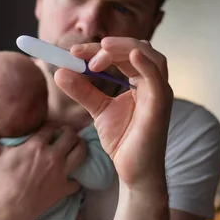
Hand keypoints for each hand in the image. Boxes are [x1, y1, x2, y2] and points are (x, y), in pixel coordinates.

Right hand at [0, 108, 86, 219]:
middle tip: (62, 133)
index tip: (47, 126)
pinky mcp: (63, 190)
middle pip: (71, 136)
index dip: (50, 123)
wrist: (6, 212)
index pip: (52, 125)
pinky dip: (76, 176)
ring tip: (70, 146)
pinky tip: (69, 174)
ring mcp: (60, 174)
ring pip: (81, 153)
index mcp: (37, 146)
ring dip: (78, 148)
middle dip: (68, 132)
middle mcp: (52, 158)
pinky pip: (78, 180)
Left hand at [54, 37, 172, 192]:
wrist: (133, 172)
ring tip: (100, 49)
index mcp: (140, 81)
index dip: (97, 49)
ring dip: (124, 48)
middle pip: (136, 49)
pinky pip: (156, 78)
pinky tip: (131, 56)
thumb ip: (82, 90)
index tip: (73, 52)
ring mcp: (159, 93)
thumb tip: (60, 72)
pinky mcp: (160, 105)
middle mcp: (152, 83)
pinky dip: (145, 63)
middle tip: (78, 53)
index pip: (122, 54)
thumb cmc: (123, 141)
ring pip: (150, 56)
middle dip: (108, 47)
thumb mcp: (97, 110)